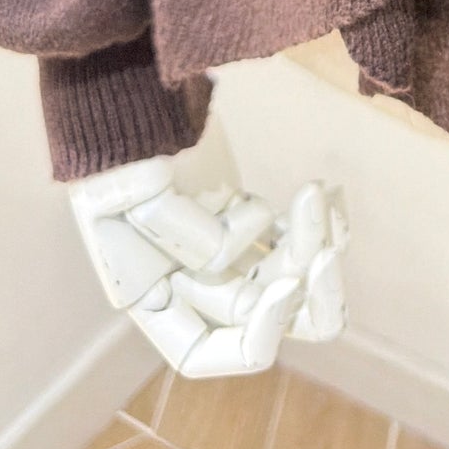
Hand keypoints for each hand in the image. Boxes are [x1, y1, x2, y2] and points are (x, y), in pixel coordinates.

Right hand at [69, 154, 348, 375]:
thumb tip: (226, 253)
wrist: (129, 94)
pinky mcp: (246, 217)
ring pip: (287, 277)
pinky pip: (293, 238)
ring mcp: (223, 254)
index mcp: (147, 296)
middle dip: (306, 297)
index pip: (202, 353)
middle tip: (327, 255)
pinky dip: (317, 222)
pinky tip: (329, 193)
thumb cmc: (118, 146)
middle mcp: (188, 287)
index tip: (286, 286)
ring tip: (317, 193)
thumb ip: (171, 226)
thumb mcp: (127, 189)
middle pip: (262, 320)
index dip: (251, 338)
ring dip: (314, 246)